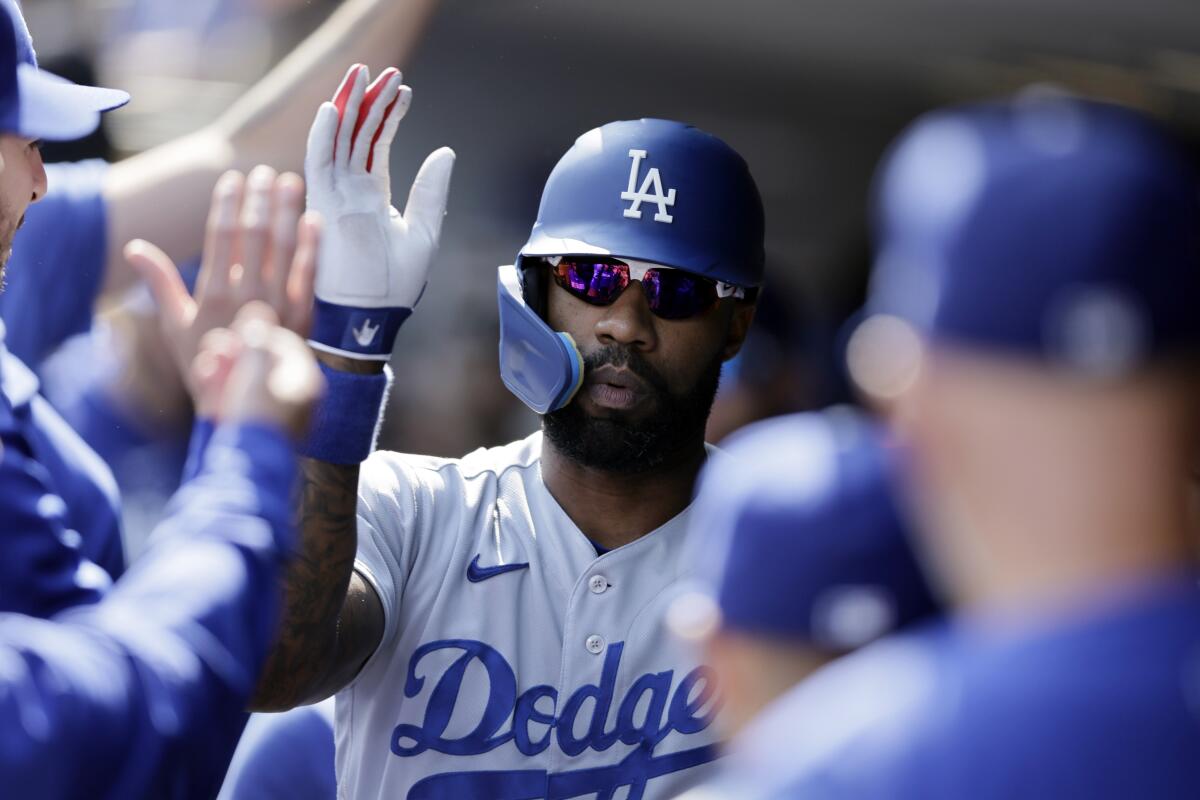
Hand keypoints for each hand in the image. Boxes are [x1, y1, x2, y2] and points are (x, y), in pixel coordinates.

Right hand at [126, 166, 320, 415]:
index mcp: (213, 293)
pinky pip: (310, 275)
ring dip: (287, 211)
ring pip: (284, 248)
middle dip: (259, 199)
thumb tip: (133, 247)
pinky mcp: (303, 316)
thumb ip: (159, 282)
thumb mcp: (177, 324)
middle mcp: (246, 295)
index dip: (227, 204)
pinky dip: (312, 246)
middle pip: (254, 234)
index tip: (232, 178)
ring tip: (289, 181)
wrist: (245, 403)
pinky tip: (314, 219)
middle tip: (263, 171)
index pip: (221, 237)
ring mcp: (277, 305)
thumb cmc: (206, 361)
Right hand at [304, 63, 454, 359]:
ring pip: (339, 142)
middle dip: (370, 103)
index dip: (388, 117)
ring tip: (364, 76)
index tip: (403, 91)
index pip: (377, 146)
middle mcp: (350, 192)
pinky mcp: (322, 207)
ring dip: (349, 108)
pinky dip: (323, 135)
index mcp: (373, 198)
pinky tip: (334, 108)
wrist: (370, 317)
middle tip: (384, 72)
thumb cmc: (394, 286)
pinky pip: (318, 164)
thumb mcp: (423, 232)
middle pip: (357, 137)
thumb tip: (445, 151)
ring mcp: (334, 197)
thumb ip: (431, 191)